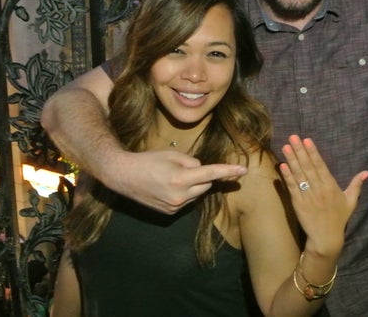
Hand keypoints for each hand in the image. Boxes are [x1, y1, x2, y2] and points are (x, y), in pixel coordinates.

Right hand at [103, 149, 246, 213]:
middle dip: (201, 177)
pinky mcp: (170, 213)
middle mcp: (180, 196)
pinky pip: (187, 201)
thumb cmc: (148, 161)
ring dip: (192, 186)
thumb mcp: (171, 155)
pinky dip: (184, 194)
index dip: (228, 171)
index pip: (211, 173)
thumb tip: (202, 170)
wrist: (123, 176)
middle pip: (206, 185)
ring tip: (171, 179)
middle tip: (182, 169)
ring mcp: (175, 207)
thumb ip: (191, 162)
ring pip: (197, 194)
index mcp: (181, 178)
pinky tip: (167, 188)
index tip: (244, 170)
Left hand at [279, 135, 367, 256]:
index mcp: (331, 186)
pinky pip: (292, 188)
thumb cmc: (339, 218)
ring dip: (291, 160)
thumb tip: (367, 172)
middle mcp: (319, 189)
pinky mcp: (298, 204)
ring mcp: (307, 196)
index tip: (307, 140)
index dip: (313, 152)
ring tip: (285, 146)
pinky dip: (287, 176)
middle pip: (308, 167)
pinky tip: (282, 165)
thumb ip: (357, 185)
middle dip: (300, 151)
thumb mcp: (351, 201)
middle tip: (293, 137)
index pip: (321, 166)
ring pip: (299, 175)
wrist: (326, 238)